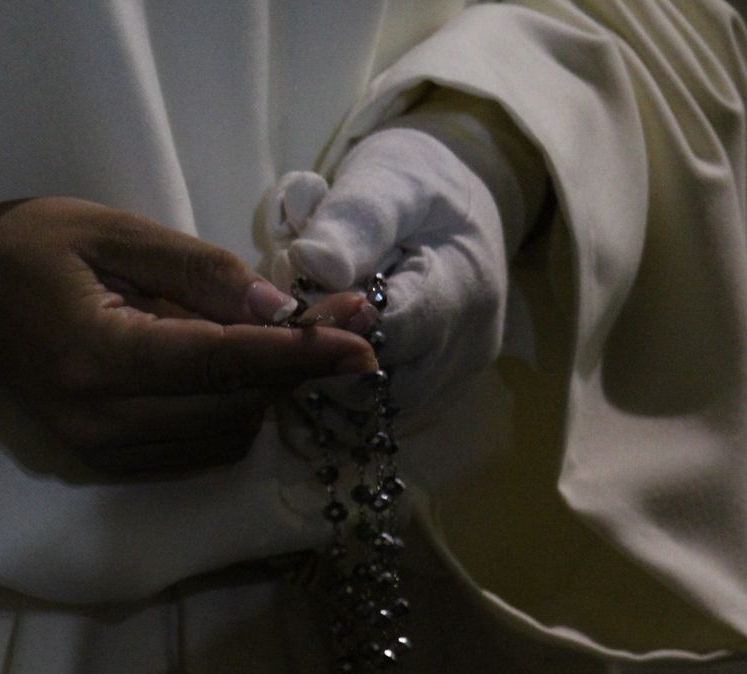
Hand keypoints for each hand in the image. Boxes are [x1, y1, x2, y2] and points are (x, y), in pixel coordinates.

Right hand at [0, 197, 376, 472]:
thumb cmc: (31, 247)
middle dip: (295, 368)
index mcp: (96, 356)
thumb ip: (201, 273)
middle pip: (235, 409)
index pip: (221, 365)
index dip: (298, 354)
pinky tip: (226, 366)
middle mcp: (100, 422)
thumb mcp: (115, 231)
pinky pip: (199, 448)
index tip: (362, 340)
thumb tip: (283, 308)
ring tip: (267, 333)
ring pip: (225, 437)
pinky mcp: (105, 464)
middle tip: (336, 318)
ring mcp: (100, 453)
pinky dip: (232, 410)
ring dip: (265, 392)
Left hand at [263, 111, 517, 400]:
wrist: (452, 204)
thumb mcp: (387, 182)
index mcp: (461, 290)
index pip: (387, 338)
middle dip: (320, 367)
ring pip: (375, 416)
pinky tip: (310, 368)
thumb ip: (354, 219)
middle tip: (281, 332)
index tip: (287, 306)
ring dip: (324, 392)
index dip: (327, 330)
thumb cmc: (416, 183)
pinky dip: (338, 402)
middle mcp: (466, 348)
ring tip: (294, 348)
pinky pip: (379, 418)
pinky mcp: (435, 394)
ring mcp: (453, 378)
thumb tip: (313, 264)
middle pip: (380, 391)